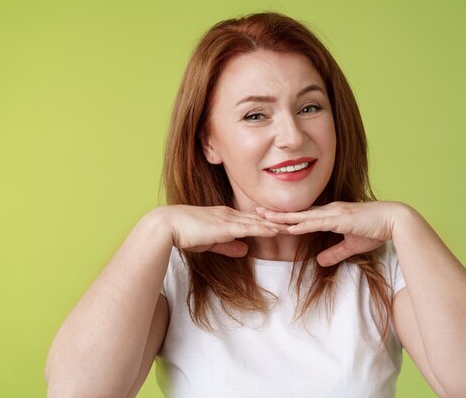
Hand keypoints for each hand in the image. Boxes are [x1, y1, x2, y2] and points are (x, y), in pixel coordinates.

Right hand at [155, 205, 284, 257]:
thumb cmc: (184, 234)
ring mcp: (228, 219)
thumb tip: (246, 250)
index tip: (285, 222)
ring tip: (294, 225)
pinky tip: (275, 230)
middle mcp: (230, 214)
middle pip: (260, 218)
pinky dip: (263, 228)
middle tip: (298, 220)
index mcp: (226, 217)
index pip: (253, 219)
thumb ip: (228, 246)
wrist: (167, 226)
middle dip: (280, 220)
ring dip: (277, 224)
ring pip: (258, 221)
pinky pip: (248, 227)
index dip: (270, 221)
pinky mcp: (224, 226)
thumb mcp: (210, 242)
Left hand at [257, 201, 401, 265]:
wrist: (393, 221)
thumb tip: (318, 261)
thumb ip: (334, 252)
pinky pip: (317, 222)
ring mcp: (334, 213)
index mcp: (330, 215)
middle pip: (297, 213)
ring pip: (303, 215)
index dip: (285, 216)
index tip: (268, 216)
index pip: (303, 216)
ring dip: (284, 216)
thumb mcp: (351, 245)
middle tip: (256, 211)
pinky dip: (302, 224)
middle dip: (277, 212)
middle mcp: (329, 211)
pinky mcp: (340, 219)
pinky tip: (289, 226)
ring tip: (265, 216)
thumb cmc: (375, 230)